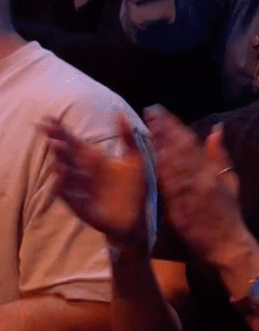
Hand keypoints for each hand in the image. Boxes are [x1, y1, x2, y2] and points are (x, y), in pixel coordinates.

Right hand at [42, 115, 149, 248]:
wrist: (137, 217)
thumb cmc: (134, 188)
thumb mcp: (135, 159)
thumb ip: (127, 137)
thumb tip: (119, 112)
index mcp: (94, 159)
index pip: (74, 142)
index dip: (61, 131)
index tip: (50, 118)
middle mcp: (84, 172)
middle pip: (66, 154)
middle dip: (57, 142)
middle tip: (49, 130)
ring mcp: (80, 188)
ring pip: (65, 172)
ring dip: (60, 160)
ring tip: (58, 146)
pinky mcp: (81, 205)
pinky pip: (68, 195)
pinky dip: (64, 185)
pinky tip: (61, 175)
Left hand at [145, 106, 246, 268]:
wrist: (228, 244)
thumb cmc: (229, 214)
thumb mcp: (230, 181)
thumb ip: (220, 155)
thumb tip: (217, 129)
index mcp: (213, 170)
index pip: (192, 142)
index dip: (175, 125)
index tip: (162, 112)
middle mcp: (202, 177)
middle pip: (181, 148)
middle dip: (165, 129)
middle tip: (151, 111)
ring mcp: (191, 192)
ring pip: (174, 163)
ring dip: (161, 144)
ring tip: (148, 126)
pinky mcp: (181, 206)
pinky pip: (170, 184)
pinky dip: (161, 169)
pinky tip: (151, 156)